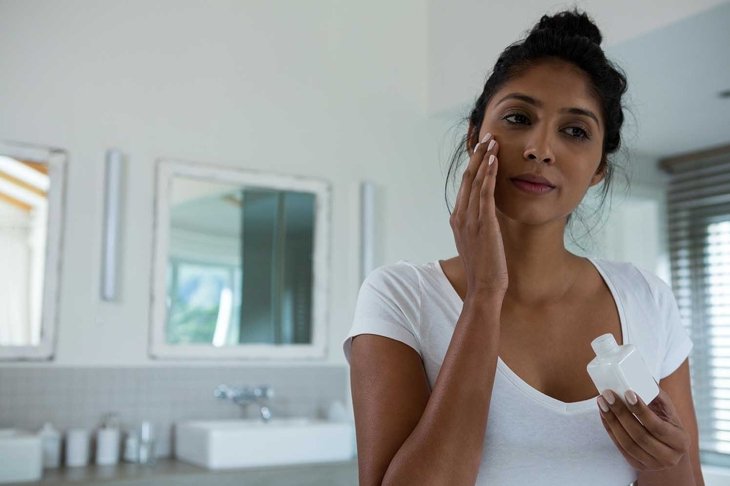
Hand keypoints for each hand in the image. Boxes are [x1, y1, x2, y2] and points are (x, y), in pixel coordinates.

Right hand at [449, 131, 507, 296]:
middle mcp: (460, 216)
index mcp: (457, 220)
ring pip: (474, 181)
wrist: (483, 287)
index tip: (481, 151)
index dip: (472, 166)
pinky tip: (493, 160)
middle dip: (477, 156)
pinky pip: (484, 193)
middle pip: (466, 178)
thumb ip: (478, 226)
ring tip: (492, 141)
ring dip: (483, 159)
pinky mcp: (483, 223)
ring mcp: (470, 220)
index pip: (464, 186)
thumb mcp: (477, 243)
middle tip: (487, 137)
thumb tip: (487, 216)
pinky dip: (488, 175)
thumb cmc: (484, 269)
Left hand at [598, 387, 690, 470]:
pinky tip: (603, 414)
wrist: (669, 450)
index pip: (658, 426)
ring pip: (627, 443)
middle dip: (620, 413)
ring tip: (601, 401)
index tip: (627, 392)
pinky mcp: (637, 465)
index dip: (641, 410)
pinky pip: (619, 447)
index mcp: (680, 441)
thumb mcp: (668, 411)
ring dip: (611, 420)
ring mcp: (652, 464)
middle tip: (608, 394)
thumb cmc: (667, 423)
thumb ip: (656, 394)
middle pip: (639, 436)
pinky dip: (609, 429)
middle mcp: (669, 457)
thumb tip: (638, 372)